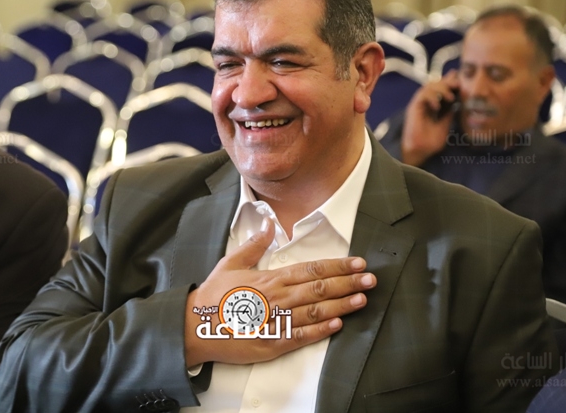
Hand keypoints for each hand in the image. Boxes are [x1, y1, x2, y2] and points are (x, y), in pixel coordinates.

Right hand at [184, 219, 375, 366]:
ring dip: (341, 305)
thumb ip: (254, 244)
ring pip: (315, 311)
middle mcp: (277, 297)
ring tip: (362, 299)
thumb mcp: (231, 262)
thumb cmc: (213, 295)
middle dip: (348, 282)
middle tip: (370, 279)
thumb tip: (267, 223)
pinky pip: (301, 335)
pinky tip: (338, 325)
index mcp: (270, 278)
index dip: (337, 265)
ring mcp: (276, 321)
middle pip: (319, 288)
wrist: (194, 326)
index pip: (311, 269)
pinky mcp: (272, 342)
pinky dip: (321, 330)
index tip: (357, 262)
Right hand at [401, 70, 459, 166]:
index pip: (442, 89)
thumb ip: (450, 112)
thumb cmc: (431, 142)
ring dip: (441, 88)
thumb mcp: (445, 123)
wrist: (421, 151)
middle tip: (457, 84)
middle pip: (435, 84)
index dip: (450, 81)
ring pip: (428, 86)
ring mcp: (420, 104)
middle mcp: (427, 103)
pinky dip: (431, 97)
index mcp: (434, 106)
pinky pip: (422, 95)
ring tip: (450, 97)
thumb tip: (458, 100)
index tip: (460, 78)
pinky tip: (437, 106)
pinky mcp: (414, 107)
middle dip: (447, 82)